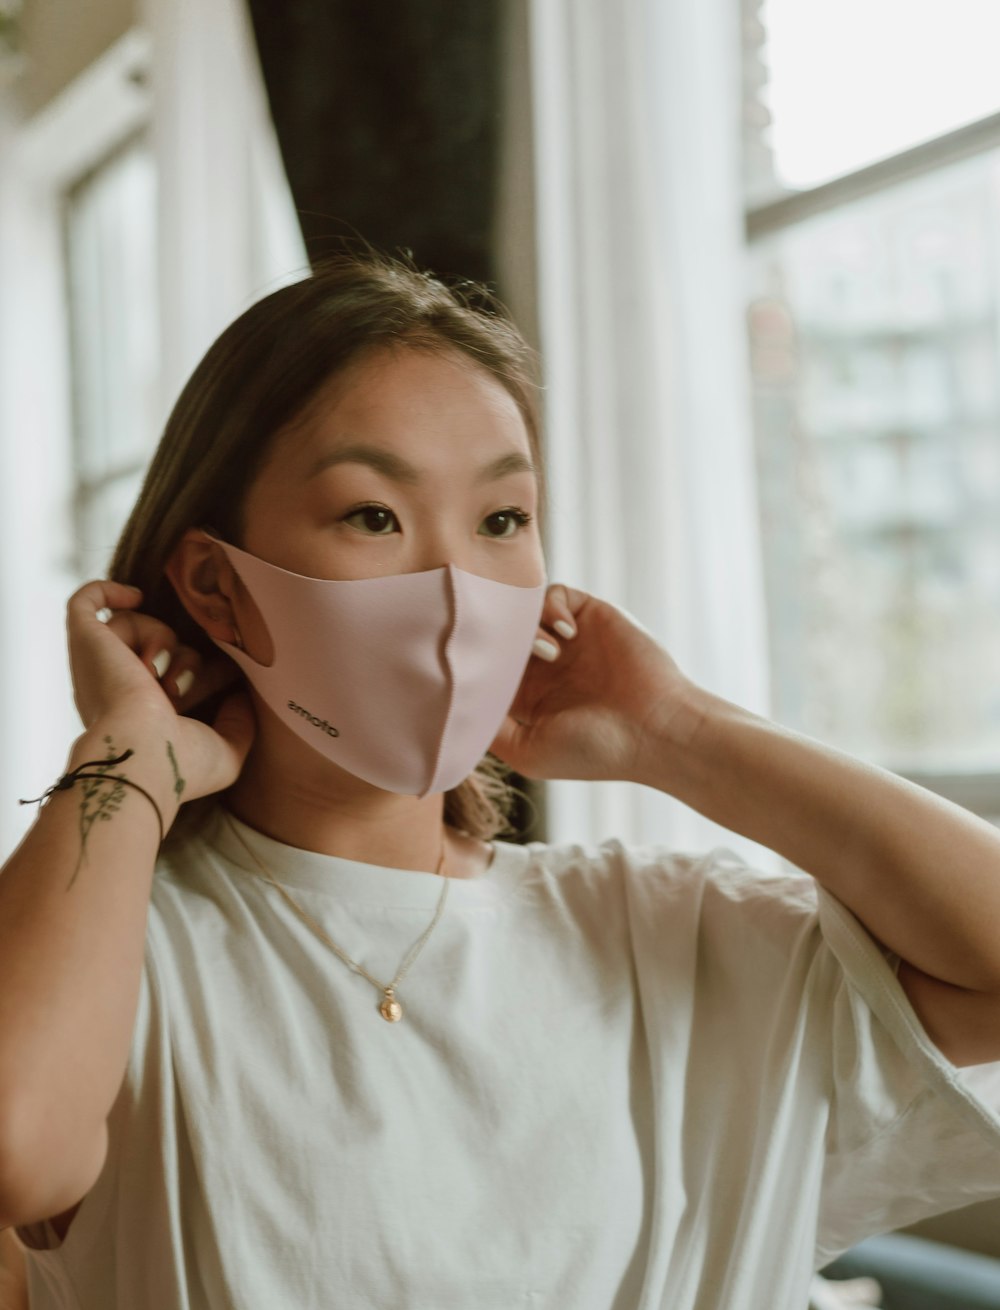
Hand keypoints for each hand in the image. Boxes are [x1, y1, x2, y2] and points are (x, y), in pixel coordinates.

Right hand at [67, 580, 254, 803]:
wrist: (140, 754)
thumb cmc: (180, 764)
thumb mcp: (227, 754)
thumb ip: (241, 725)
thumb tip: (240, 693)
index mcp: (139, 715)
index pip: (170, 674)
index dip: (202, 667)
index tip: (230, 675)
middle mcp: (114, 688)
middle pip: (158, 648)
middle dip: (186, 658)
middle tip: (185, 686)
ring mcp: (98, 664)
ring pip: (135, 626)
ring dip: (162, 639)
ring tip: (159, 671)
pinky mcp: (87, 641)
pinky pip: (85, 604)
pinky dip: (108, 592)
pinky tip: (137, 598)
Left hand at [489, 583, 704, 782]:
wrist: (654, 731)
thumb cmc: (594, 750)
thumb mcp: (527, 752)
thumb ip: (489, 728)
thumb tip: (454, 702)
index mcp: (526, 696)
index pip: (486, 664)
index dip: (475, 660)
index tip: (471, 666)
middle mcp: (544, 665)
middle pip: (500, 632)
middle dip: (496, 637)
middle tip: (505, 651)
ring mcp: (567, 639)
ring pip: (524, 609)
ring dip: (524, 623)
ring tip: (547, 652)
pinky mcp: (591, 615)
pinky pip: (556, 593)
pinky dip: (551, 606)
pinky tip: (565, 635)